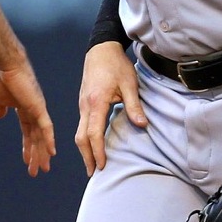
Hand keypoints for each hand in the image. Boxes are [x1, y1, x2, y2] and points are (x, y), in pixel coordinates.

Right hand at [0, 62, 55, 176]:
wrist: (6, 64)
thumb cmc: (1, 78)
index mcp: (24, 108)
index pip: (28, 131)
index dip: (28, 146)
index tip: (27, 159)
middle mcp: (34, 110)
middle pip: (37, 137)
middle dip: (37, 154)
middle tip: (40, 170)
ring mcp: (38, 109)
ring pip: (42, 136)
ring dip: (42, 153)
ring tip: (43, 168)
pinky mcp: (39, 107)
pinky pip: (46, 126)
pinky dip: (49, 140)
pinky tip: (51, 152)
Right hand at [74, 42, 146, 175]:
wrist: (100, 48)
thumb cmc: (116, 64)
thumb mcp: (130, 83)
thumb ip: (134, 106)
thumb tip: (142, 125)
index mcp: (96, 102)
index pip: (93, 133)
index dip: (98, 152)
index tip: (103, 165)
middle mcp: (85, 105)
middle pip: (81, 137)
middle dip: (86, 157)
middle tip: (94, 173)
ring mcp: (82, 104)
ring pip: (79, 132)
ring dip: (85, 149)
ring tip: (93, 164)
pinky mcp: (83, 102)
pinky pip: (82, 125)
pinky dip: (86, 138)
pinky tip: (93, 145)